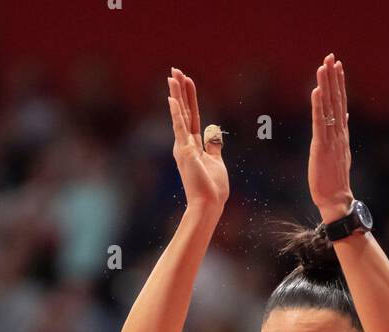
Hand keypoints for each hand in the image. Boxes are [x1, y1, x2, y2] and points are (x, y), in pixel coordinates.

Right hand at [167, 67, 228, 209]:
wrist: (209, 205)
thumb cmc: (213, 189)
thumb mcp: (216, 162)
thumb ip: (213, 146)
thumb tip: (213, 133)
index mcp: (193, 146)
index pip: (192, 116)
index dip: (190, 98)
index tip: (187, 81)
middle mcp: (185, 144)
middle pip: (184, 111)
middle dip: (180, 90)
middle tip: (175, 70)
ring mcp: (184, 148)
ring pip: (180, 115)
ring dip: (176, 95)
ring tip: (172, 76)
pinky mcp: (185, 152)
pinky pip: (180, 128)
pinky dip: (177, 113)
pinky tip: (172, 98)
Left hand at [309, 54, 353, 222]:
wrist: (336, 200)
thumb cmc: (335, 180)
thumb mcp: (340, 152)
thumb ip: (341, 133)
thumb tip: (344, 116)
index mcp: (342, 134)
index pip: (341, 103)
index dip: (339, 84)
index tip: (338, 66)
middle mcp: (339, 133)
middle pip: (337, 100)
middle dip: (333, 78)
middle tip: (331, 57)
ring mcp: (331, 139)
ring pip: (329, 107)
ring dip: (326, 85)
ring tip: (324, 66)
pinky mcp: (322, 147)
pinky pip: (320, 123)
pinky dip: (318, 106)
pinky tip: (316, 91)